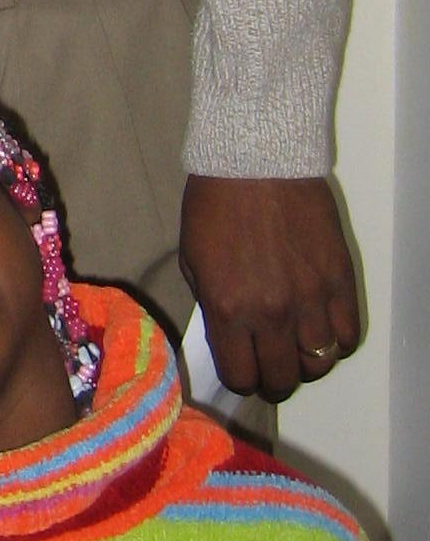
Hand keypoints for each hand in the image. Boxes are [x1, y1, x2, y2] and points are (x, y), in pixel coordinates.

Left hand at [177, 175, 361, 400]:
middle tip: (270, 367)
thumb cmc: (215, 205)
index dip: (240, 379)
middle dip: (273, 380)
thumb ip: (212, 307)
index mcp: (227, 309)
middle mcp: (272, 313)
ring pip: (319, 363)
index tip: (241, 370)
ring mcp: (311, 299)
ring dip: (306, 363)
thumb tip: (229, 339)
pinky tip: (322, 329)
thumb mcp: (193, 261)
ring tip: (296, 348)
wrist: (256, 161)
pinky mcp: (340, 280)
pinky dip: (337, 341)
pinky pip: (348, 334)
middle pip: (282, 378)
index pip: (240, 375)